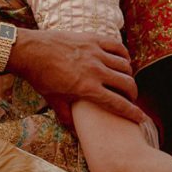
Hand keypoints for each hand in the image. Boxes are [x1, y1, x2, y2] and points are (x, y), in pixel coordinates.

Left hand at [9, 29, 146, 126]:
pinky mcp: (93, 39)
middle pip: (126, 83)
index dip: (132, 112)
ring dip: (128, 74)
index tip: (141, 118)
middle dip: (133, 94)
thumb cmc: (41, 77)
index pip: (117, 103)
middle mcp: (95, 70)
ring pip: (125, 65)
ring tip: (125, 79)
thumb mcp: (54, 99)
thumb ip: (67, 116)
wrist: (29, 50)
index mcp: (86, 88)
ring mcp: (95, 53)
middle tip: (131, 98)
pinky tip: (122, 60)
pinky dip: (124, 54)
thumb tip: (76, 132)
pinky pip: (118, 46)